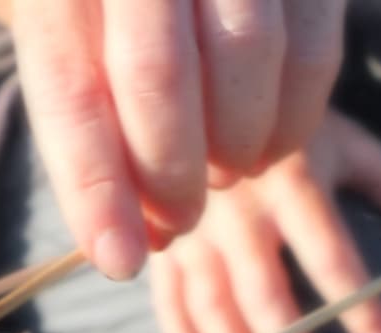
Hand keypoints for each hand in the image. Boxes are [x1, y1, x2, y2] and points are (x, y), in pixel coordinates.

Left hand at [10, 0, 345, 279]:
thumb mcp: (74, 64)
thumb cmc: (108, 24)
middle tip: (180, 219)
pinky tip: (267, 144)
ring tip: (223, 173)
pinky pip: (310, 50)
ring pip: (246, 53)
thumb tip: (123, 252)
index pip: (69, 92)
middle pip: (156, 73)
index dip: (95, 187)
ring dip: (236, 147)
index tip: (120, 259)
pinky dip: (292, 121)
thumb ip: (90, 146)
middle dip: (171, 173)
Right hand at [149, 110, 380, 332]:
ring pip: (213, 309)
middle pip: (264, 294)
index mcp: (292, 180)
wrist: (198, 97)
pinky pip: (171, 307)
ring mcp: (192, 231)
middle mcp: (238, 210)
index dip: (359, 308)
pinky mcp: (163, 247)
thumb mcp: (347, 145)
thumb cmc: (285, 129)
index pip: (332, 257)